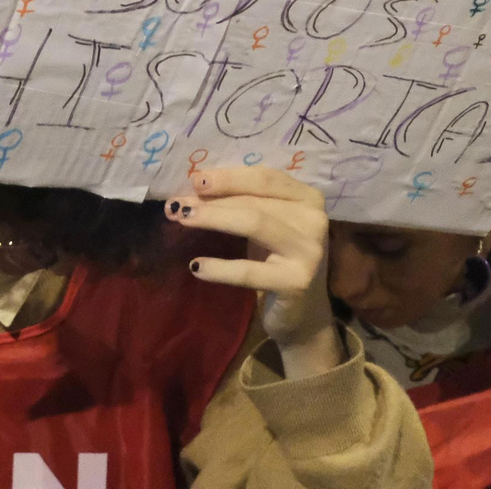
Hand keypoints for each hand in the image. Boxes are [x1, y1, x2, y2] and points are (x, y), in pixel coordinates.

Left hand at [167, 167, 341, 378]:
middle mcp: (314, 219)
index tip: (195, 179)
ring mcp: (308, 251)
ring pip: (255, 223)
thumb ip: (242, 205)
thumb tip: (193, 188)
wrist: (304, 315)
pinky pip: (249, 271)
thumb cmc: (278, 261)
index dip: (229, 177)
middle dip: (212, 200)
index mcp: (308, 198)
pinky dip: (219, 267)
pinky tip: (196, 266)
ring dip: (214, 218)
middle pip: (255, 200)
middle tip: (176, 204)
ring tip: (182, 219)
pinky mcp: (296, 282)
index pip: (266, 178)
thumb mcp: (267, 227)